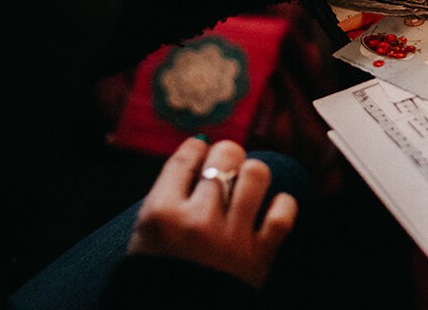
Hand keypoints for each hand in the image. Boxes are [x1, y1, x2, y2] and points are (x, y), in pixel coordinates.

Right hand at [127, 138, 296, 288]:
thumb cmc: (158, 278)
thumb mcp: (144, 235)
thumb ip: (167, 194)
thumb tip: (199, 149)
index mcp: (161, 214)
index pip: (187, 155)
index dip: (198, 148)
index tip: (202, 152)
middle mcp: (197, 221)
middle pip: (226, 156)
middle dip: (228, 156)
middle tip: (227, 168)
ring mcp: (230, 239)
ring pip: (257, 174)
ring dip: (254, 175)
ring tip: (247, 185)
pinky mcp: (259, 257)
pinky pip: (283, 212)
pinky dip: (282, 205)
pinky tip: (272, 208)